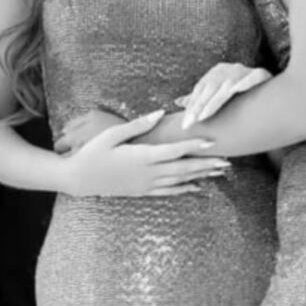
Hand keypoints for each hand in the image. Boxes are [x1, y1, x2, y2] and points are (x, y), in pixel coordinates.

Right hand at [60, 112, 229, 197]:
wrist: (78, 179)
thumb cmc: (92, 153)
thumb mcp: (111, 134)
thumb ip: (137, 125)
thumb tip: (158, 113)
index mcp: (141, 157)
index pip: (173, 151)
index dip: (193, 146)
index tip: (211, 142)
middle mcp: (148, 173)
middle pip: (183, 169)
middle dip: (206, 164)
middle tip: (226, 161)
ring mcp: (146, 185)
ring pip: (179, 181)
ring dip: (200, 177)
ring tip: (219, 173)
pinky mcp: (142, 192)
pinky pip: (168, 192)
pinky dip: (184, 189)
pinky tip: (197, 187)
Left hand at [179, 63, 270, 128]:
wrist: (274, 96)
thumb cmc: (243, 100)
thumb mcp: (219, 99)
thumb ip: (201, 100)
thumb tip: (178, 101)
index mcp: (218, 72)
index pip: (200, 89)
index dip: (192, 106)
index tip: (184, 125)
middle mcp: (230, 69)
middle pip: (210, 88)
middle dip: (198, 107)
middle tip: (189, 124)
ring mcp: (245, 71)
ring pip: (226, 85)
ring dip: (214, 101)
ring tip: (203, 116)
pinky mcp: (262, 74)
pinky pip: (253, 77)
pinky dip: (245, 82)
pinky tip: (235, 90)